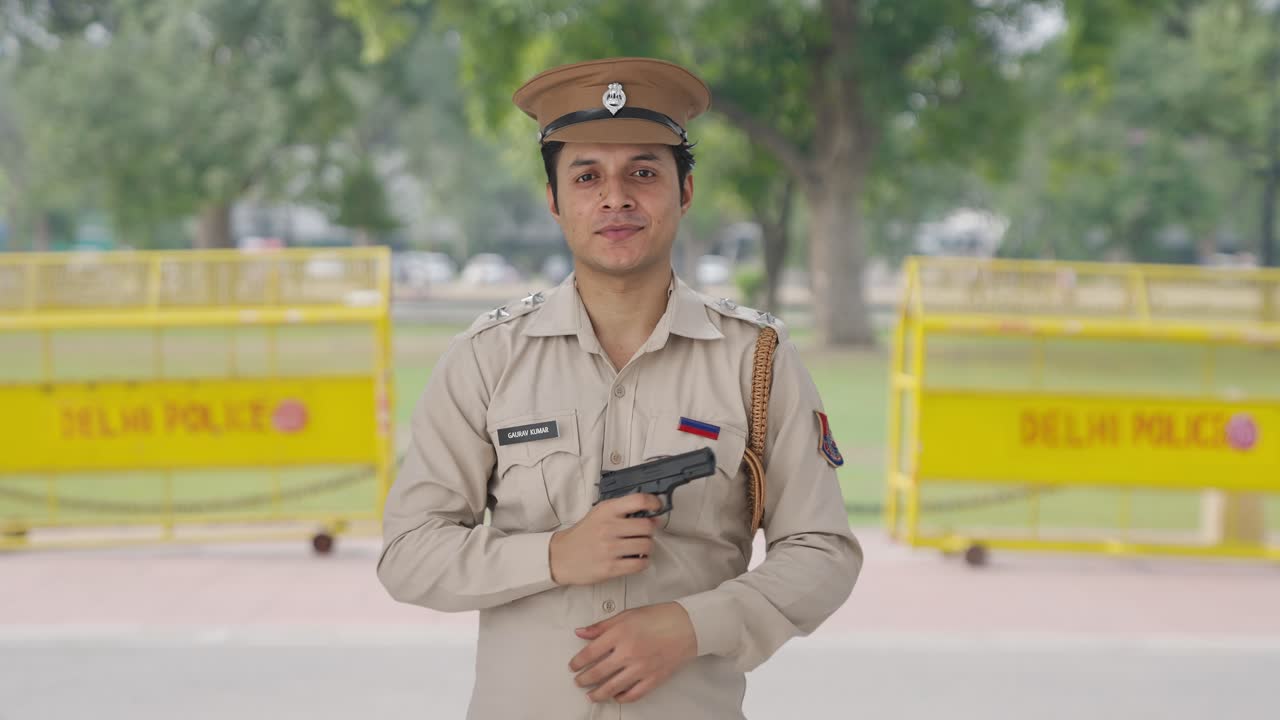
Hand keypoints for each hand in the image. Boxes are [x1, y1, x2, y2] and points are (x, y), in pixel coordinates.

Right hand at [549, 494, 661, 586]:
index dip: (654, 502)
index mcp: (606, 511)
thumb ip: (623, 511)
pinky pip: (640, 564)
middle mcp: (608, 527)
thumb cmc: (583, 535)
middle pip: (647, 526)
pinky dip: (643, 562)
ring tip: (639, 548)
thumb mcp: (599, 514)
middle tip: (644, 534)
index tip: (657, 507)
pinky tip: (636, 559)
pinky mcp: (610, 567)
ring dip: (647, 548)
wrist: (561, 556)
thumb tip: (653, 516)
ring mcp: (609, 548)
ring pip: (646, 545)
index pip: (638, 500)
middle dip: (650, 531)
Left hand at [569, 602, 696, 703]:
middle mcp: (628, 652)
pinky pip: (633, 694)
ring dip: (598, 693)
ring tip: (591, 695)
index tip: (573, 666)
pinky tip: (616, 697)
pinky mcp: (653, 678)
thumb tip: (581, 632)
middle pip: (598, 673)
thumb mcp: (627, 615)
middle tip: (579, 681)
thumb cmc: (659, 617)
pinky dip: (622, 698)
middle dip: (584, 680)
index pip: (590, 652)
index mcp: (620, 634)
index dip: (578, 662)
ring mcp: (641, 668)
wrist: (688, 626)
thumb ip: (602, 626)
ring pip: (612, 688)